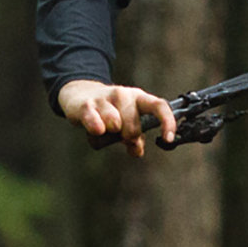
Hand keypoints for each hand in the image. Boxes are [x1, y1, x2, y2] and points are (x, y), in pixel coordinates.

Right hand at [57, 79, 177, 156]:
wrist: (79, 95)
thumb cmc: (108, 111)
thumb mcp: (126, 122)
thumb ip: (135, 137)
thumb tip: (137, 151)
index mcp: (139, 99)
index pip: (159, 106)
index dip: (167, 122)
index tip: (168, 139)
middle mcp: (124, 95)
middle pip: (133, 127)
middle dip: (127, 137)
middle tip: (117, 134)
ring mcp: (105, 98)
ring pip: (115, 125)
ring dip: (109, 133)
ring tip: (103, 129)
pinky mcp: (87, 105)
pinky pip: (96, 125)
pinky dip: (97, 132)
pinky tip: (96, 130)